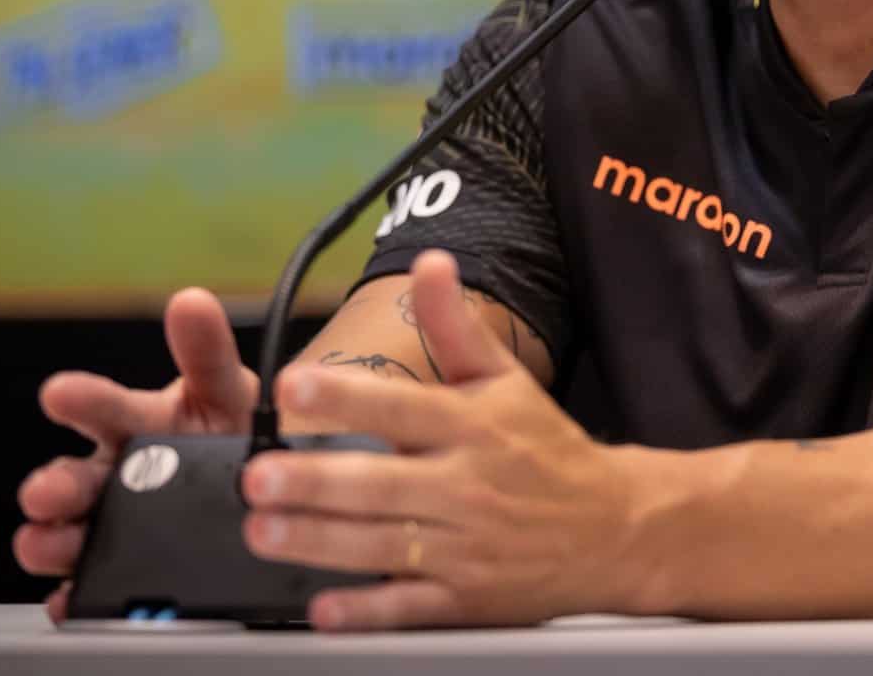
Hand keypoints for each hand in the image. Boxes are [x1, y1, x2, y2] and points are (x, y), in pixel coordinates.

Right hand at [13, 286, 257, 621]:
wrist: (266, 487)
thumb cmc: (230, 431)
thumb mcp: (227, 390)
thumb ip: (208, 352)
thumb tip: (192, 301)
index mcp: (134, 426)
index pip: (101, 409)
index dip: (81, 400)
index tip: (59, 392)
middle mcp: (113, 476)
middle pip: (74, 480)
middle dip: (54, 484)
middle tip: (47, 489)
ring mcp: (115, 525)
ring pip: (69, 533)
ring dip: (51, 538)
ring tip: (44, 540)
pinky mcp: (125, 569)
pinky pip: (92, 586)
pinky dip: (75, 595)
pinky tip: (69, 597)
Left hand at [240, 251, 643, 629]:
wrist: (613, 528)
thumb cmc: (546, 449)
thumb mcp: (506, 378)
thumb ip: (457, 324)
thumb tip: (430, 261)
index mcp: (472, 425)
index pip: (402, 405)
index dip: (347, 395)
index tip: (295, 384)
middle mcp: (467, 485)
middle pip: (380, 482)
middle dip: (315, 481)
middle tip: (258, 476)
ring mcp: (466, 546)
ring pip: (382, 545)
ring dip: (319, 541)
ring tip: (263, 531)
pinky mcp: (466, 599)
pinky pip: (409, 607)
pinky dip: (367, 611)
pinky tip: (324, 609)